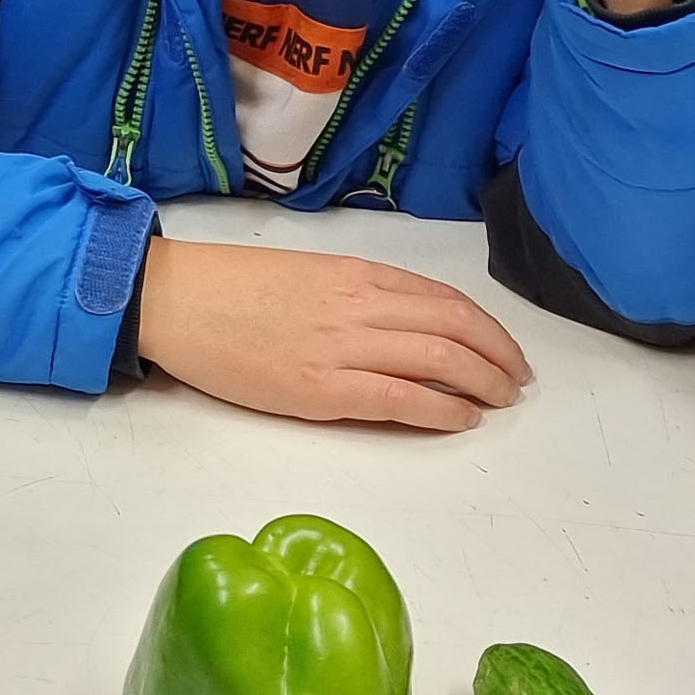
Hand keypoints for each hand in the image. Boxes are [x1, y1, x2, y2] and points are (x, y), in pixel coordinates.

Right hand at [135, 238, 530, 430]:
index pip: (446, 300)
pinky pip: (401, 399)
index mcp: (358, 274)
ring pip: (440, 361)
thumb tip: (404, 326)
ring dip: (482, 383)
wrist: (177, 300)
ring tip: (499, 401)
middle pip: (456, 329)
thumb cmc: (231, 289)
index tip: (505, 349)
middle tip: (516, 380)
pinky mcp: (323, 389)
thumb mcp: (308, 276)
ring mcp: (344, 347)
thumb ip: (358, 296)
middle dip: (498, 357)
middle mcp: (361, 306)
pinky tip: (462, 420)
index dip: (487, 327)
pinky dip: (442, 410)